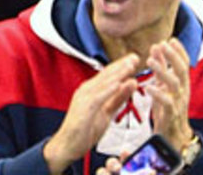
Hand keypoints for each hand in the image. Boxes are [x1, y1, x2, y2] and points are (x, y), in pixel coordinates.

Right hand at [44, 53, 139, 174]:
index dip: (122, 66)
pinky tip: (118, 84)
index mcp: (92, 90)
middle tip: (136, 57)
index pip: (109, 75)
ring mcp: (83, 98)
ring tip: (130, 66)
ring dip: (117, 74)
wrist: (66, 147)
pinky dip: (108, 90)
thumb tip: (133, 82)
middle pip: (106, 75)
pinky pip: (97, 97)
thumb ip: (119, 98)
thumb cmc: (85, 130)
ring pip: (103, 83)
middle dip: (121, 66)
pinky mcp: (83, 109)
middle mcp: (87, 90)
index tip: (135, 58)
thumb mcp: (107, 112)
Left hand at [146, 39, 192, 154]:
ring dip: (163, 71)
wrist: (174, 138)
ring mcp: (178, 103)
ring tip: (150, 61)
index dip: (179, 51)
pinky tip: (149, 87)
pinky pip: (167, 103)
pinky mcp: (171, 116)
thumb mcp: (164, 86)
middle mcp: (183, 91)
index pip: (184, 64)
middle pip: (182, 70)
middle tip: (163, 44)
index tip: (171, 39)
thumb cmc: (167, 110)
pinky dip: (158, 94)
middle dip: (173, 56)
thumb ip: (161, 68)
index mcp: (182, 83)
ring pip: (174, 84)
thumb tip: (157, 47)